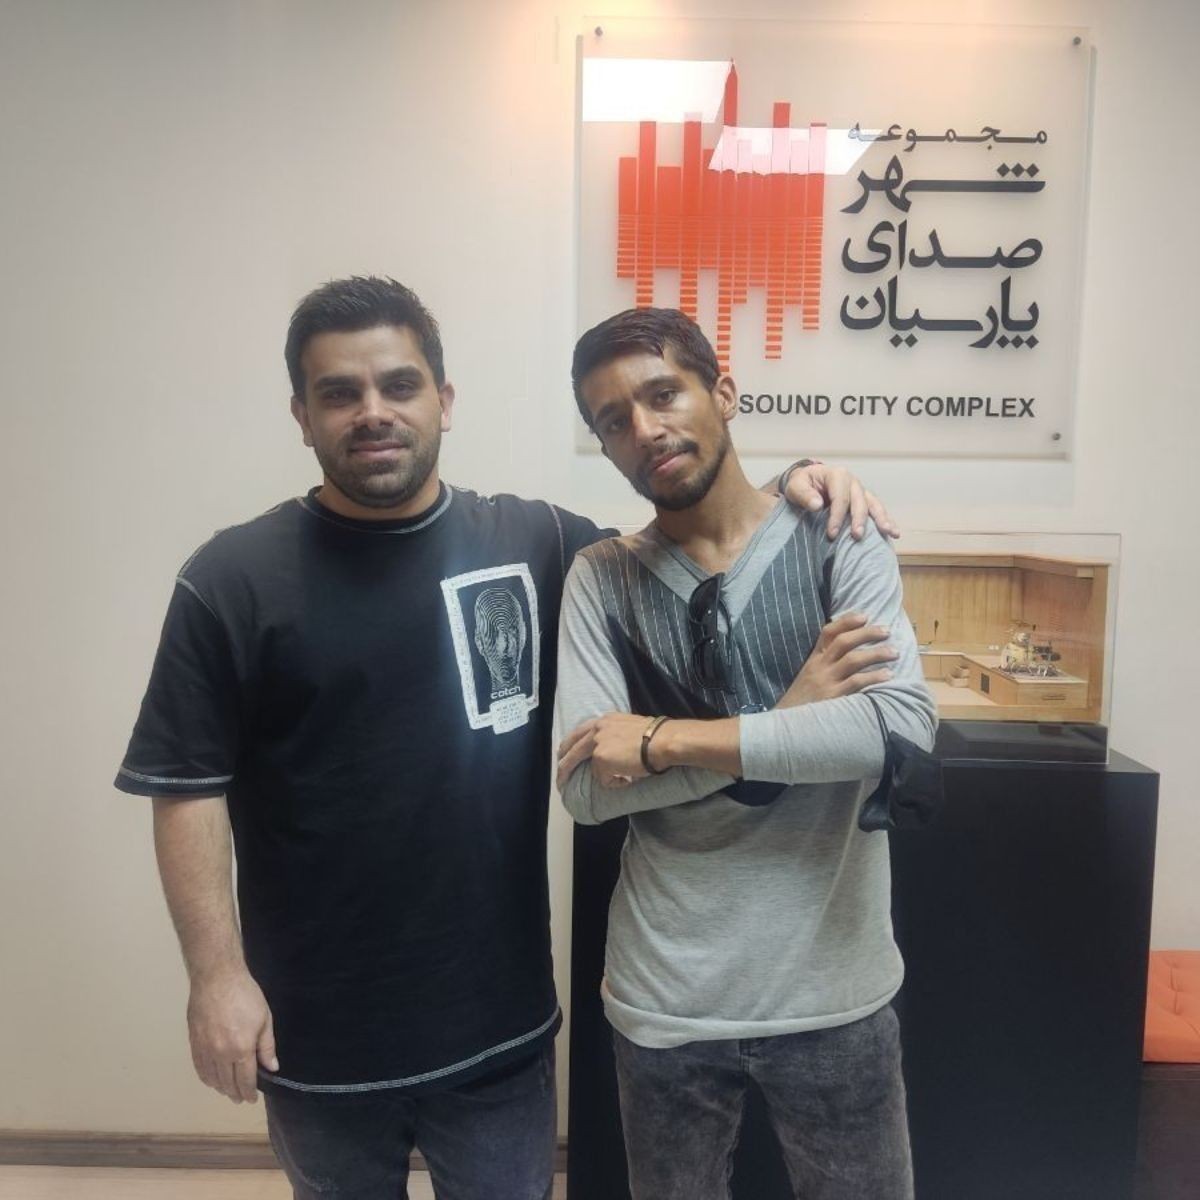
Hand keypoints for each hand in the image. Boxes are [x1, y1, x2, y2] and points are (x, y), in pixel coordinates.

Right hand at [187, 964, 277, 1103]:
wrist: (217, 979)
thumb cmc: (246, 996)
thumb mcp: (265, 1019)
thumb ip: (267, 1047)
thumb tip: (271, 1068)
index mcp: (241, 1049)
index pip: (245, 1080)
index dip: (249, 1092)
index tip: (252, 1099)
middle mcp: (221, 1054)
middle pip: (227, 1083)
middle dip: (236, 1093)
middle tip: (241, 1098)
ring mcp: (205, 1050)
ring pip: (212, 1079)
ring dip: (221, 1088)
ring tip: (228, 1091)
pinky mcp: (193, 1043)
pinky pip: (199, 1068)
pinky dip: (206, 1078)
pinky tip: (212, 1080)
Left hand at [557, 713, 652, 789]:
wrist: (662, 741)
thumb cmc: (656, 737)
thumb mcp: (630, 728)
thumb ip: (617, 736)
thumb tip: (615, 752)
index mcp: (605, 720)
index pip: (580, 732)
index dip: (571, 745)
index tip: (566, 753)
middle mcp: (597, 728)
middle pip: (570, 746)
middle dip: (562, 762)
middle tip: (559, 775)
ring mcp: (597, 744)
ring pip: (576, 763)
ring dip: (571, 776)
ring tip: (565, 786)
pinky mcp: (600, 759)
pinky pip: (603, 779)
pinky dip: (614, 783)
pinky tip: (626, 780)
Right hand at [777, 612, 895, 706]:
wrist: (787, 724)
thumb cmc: (803, 701)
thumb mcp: (808, 677)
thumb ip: (825, 665)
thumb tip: (850, 653)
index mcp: (814, 660)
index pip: (828, 633)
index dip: (846, 621)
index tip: (864, 616)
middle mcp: (819, 667)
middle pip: (844, 642)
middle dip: (867, 633)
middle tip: (887, 631)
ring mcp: (826, 681)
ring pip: (853, 660)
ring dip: (876, 654)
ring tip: (894, 652)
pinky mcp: (833, 697)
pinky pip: (856, 682)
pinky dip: (874, 677)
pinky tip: (888, 675)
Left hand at [782, 463, 899, 540]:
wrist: (806, 482)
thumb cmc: (801, 485)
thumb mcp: (795, 487)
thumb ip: (804, 495)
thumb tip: (818, 505)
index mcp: (837, 475)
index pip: (840, 497)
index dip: (837, 516)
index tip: (831, 534)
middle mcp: (852, 482)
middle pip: (859, 501)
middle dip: (859, 519)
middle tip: (857, 536)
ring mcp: (860, 491)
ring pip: (873, 504)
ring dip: (881, 519)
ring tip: (888, 532)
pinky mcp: (864, 500)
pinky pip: (877, 510)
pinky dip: (887, 520)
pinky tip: (894, 532)